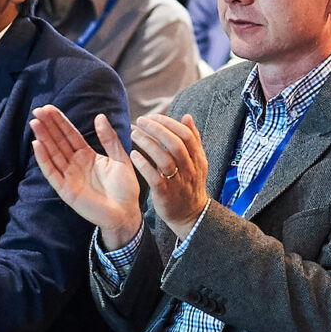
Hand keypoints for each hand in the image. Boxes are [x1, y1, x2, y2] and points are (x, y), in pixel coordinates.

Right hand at [30, 105, 142, 249]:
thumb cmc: (125, 189)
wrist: (126, 213)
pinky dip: (44, 159)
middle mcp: (75, 164)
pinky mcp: (66, 190)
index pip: (70, 135)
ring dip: (43, 139)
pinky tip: (37, 145)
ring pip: (53, 154)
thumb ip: (109, 139)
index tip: (49, 108)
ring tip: (35, 123)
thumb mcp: (121, 158)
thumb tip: (99, 116)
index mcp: (87, 156)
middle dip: (48, 126)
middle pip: (58, 141)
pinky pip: (52, 172)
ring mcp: (69, 177)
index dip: (60, 122)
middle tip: (38, 110)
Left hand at [123, 113, 211, 238]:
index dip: (169, 123)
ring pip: (165, 159)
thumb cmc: (189, 184)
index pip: (186, 135)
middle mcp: (189, 169)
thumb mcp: (196, 162)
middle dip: (157, 129)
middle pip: (176, 144)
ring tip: (134, 134)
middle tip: (140, 121)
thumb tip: (187, 116)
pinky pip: (155, 178)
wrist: (190, 215)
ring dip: (148, 144)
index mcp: (197, 158)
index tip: (152, 116)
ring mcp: (178, 182)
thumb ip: (192, 139)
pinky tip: (133, 155)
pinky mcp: (166, 195)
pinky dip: (144, 165)